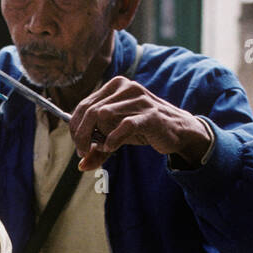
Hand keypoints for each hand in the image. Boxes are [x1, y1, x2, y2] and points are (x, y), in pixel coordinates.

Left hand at [68, 76, 211, 171]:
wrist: (178, 131)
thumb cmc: (144, 129)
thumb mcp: (117, 135)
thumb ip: (99, 148)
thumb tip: (81, 166)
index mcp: (114, 86)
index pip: (83, 105)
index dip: (75, 127)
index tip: (78, 146)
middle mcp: (125, 87)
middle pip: (90, 111)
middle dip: (81, 135)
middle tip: (84, 152)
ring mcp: (139, 99)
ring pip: (102, 115)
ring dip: (98, 137)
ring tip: (106, 147)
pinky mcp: (150, 115)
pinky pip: (124, 126)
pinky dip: (113, 139)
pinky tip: (113, 147)